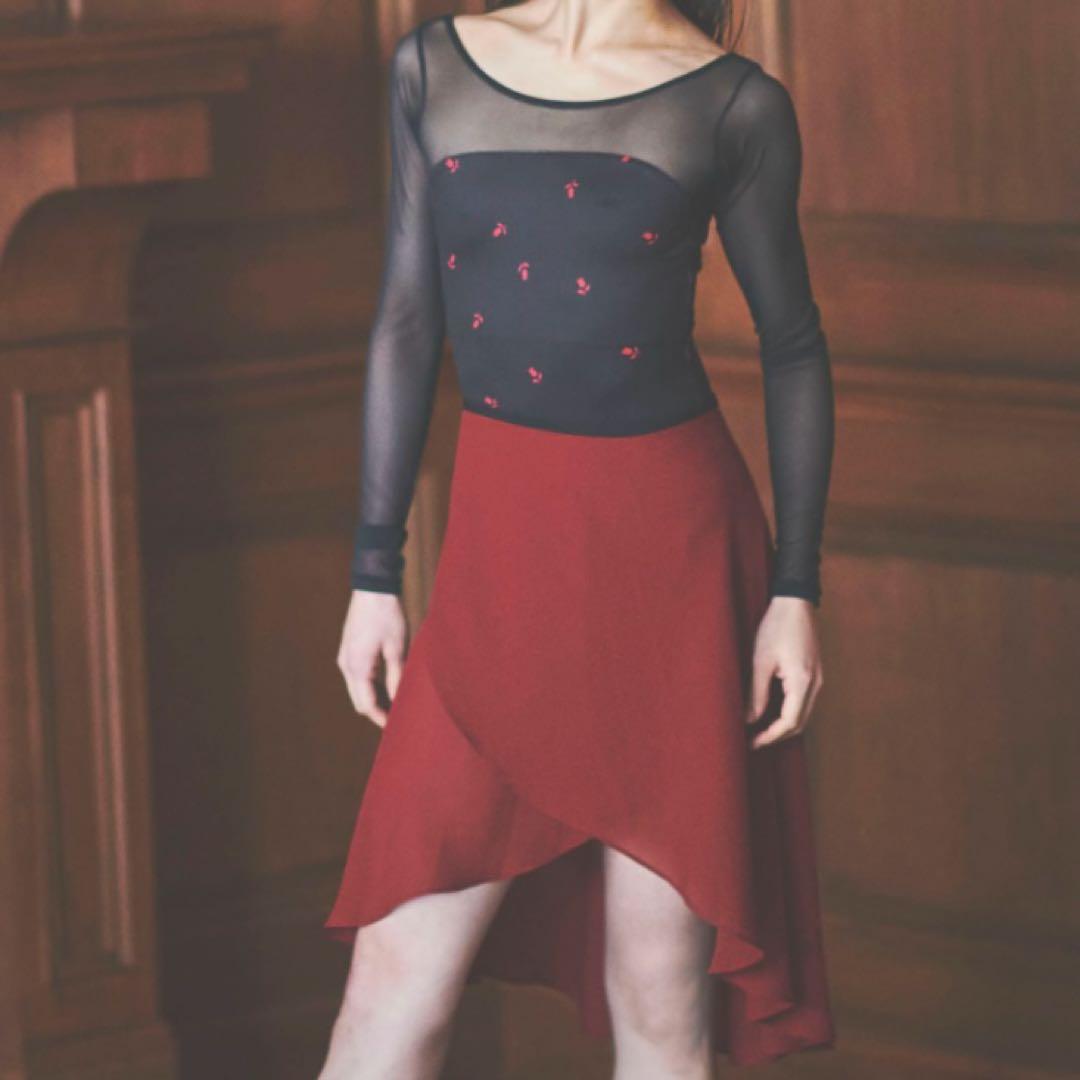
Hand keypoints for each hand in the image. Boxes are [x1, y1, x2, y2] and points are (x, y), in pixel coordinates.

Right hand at [337, 590, 408, 727]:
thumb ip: (396, 676)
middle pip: (359, 700)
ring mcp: (345, 657)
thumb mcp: (397, 647)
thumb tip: (398, 699)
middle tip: (397, 718)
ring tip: (395, 703)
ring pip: (357, 689)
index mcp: (357, 666)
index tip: (395, 727)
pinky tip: (387, 685)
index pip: (366, 704)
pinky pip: (357, 676)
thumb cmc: (387, 615)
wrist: (373, 588)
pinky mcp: (349, 650)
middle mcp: (346, 664)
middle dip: (376, 711)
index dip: (381, 718)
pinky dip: (370, 685)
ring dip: (373, 698)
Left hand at [745, 596, 823, 749]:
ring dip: (783, 726)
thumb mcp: (761, 661)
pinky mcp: (814, 673)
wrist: (795, 602)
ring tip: (759, 730)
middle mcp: (815, 684)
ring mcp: (817, 679)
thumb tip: (750, 719)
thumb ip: (756, 693)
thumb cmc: (776, 627)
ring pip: (803, 714)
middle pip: (799, 723)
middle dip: (777, 736)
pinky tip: (771, 712)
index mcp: (802, 682)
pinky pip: (804, 702)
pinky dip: (789, 712)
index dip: (770, 736)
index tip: (752, 742)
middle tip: (753, 741)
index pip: (789, 722)